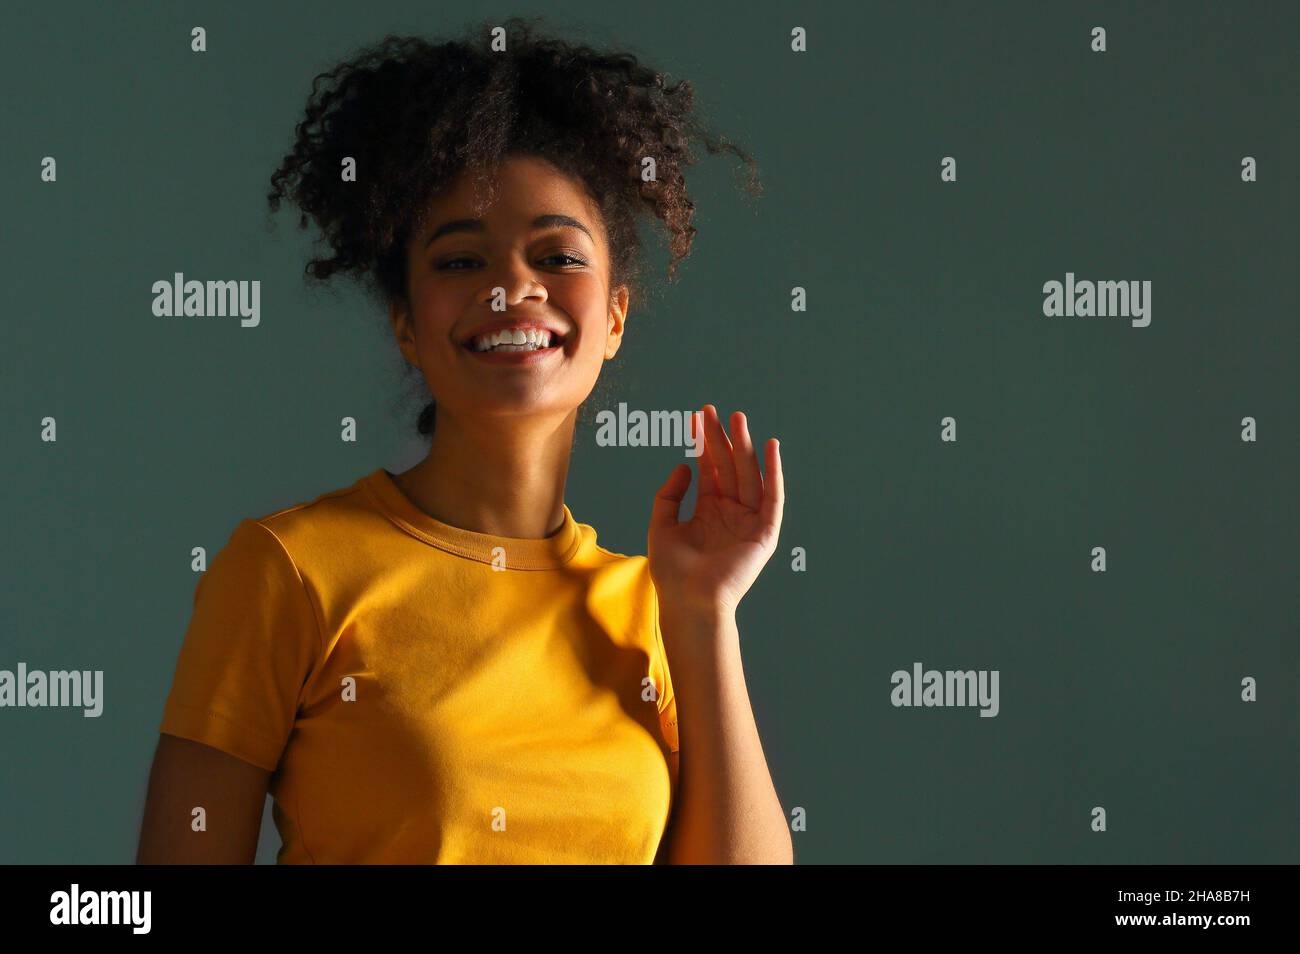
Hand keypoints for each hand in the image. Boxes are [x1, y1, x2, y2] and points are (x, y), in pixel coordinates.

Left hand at [647, 405, 784, 616]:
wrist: (689, 602)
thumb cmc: (672, 573)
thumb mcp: (661, 525)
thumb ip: (669, 495)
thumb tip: (684, 466)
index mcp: (708, 511)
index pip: (709, 469)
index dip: (703, 444)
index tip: (697, 418)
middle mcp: (730, 512)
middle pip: (728, 467)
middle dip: (722, 439)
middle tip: (714, 410)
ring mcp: (748, 521)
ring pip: (748, 476)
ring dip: (744, 447)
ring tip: (737, 419)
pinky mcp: (764, 533)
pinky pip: (773, 498)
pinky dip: (774, 473)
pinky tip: (771, 447)